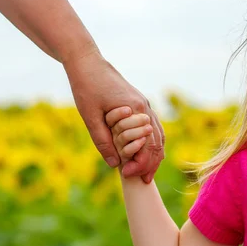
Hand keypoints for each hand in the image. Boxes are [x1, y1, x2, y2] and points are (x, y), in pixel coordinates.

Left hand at [64, 49, 164, 182]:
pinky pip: (153, 128)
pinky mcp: (140, 105)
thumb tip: (115, 165)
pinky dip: (153, 143)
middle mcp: (145, 108)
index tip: (127, 175)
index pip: (147, 145)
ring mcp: (145, 106)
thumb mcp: (90, 117)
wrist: (88, 64)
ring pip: (159, 136)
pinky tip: (146, 154)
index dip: (139, 164)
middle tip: (143, 181)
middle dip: (151, 164)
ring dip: (154, 155)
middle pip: (157, 143)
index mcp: (135, 110)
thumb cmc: (87, 88)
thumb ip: (103, 141)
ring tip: (147, 173)